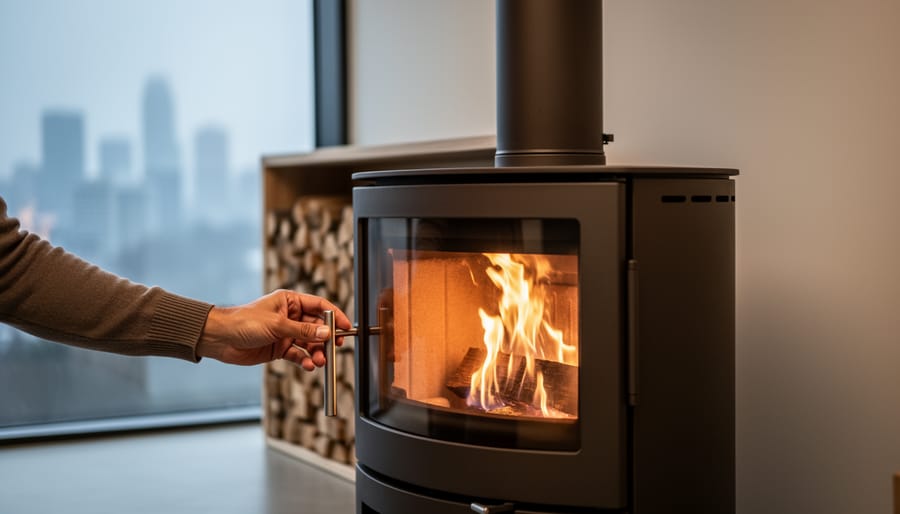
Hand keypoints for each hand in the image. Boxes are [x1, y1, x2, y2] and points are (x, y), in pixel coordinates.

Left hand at [196, 290, 351, 368]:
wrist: (221, 339)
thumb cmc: (244, 322)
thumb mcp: (277, 325)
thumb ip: (303, 330)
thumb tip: (326, 332)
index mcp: (290, 301)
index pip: (319, 306)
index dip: (334, 315)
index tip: (346, 326)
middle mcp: (290, 316)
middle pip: (317, 326)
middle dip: (326, 338)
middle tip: (334, 346)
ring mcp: (285, 333)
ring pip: (308, 342)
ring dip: (316, 352)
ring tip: (319, 360)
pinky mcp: (279, 348)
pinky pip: (298, 354)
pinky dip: (304, 360)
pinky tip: (308, 365)